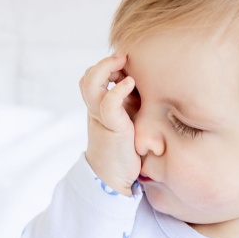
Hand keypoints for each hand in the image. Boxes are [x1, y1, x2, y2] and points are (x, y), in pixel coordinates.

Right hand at [78, 51, 141, 193]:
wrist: (114, 180)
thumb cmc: (125, 153)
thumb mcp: (128, 124)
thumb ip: (131, 108)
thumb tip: (152, 91)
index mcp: (99, 109)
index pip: (91, 80)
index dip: (104, 68)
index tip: (124, 64)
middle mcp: (95, 111)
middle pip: (87, 78)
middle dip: (103, 64)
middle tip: (122, 57)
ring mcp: (100, 118)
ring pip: (90, 84)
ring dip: (105, 68)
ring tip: (123, 61)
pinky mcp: (111, 127)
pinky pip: (108, 102)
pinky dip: (118, 89)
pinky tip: (131, 83)